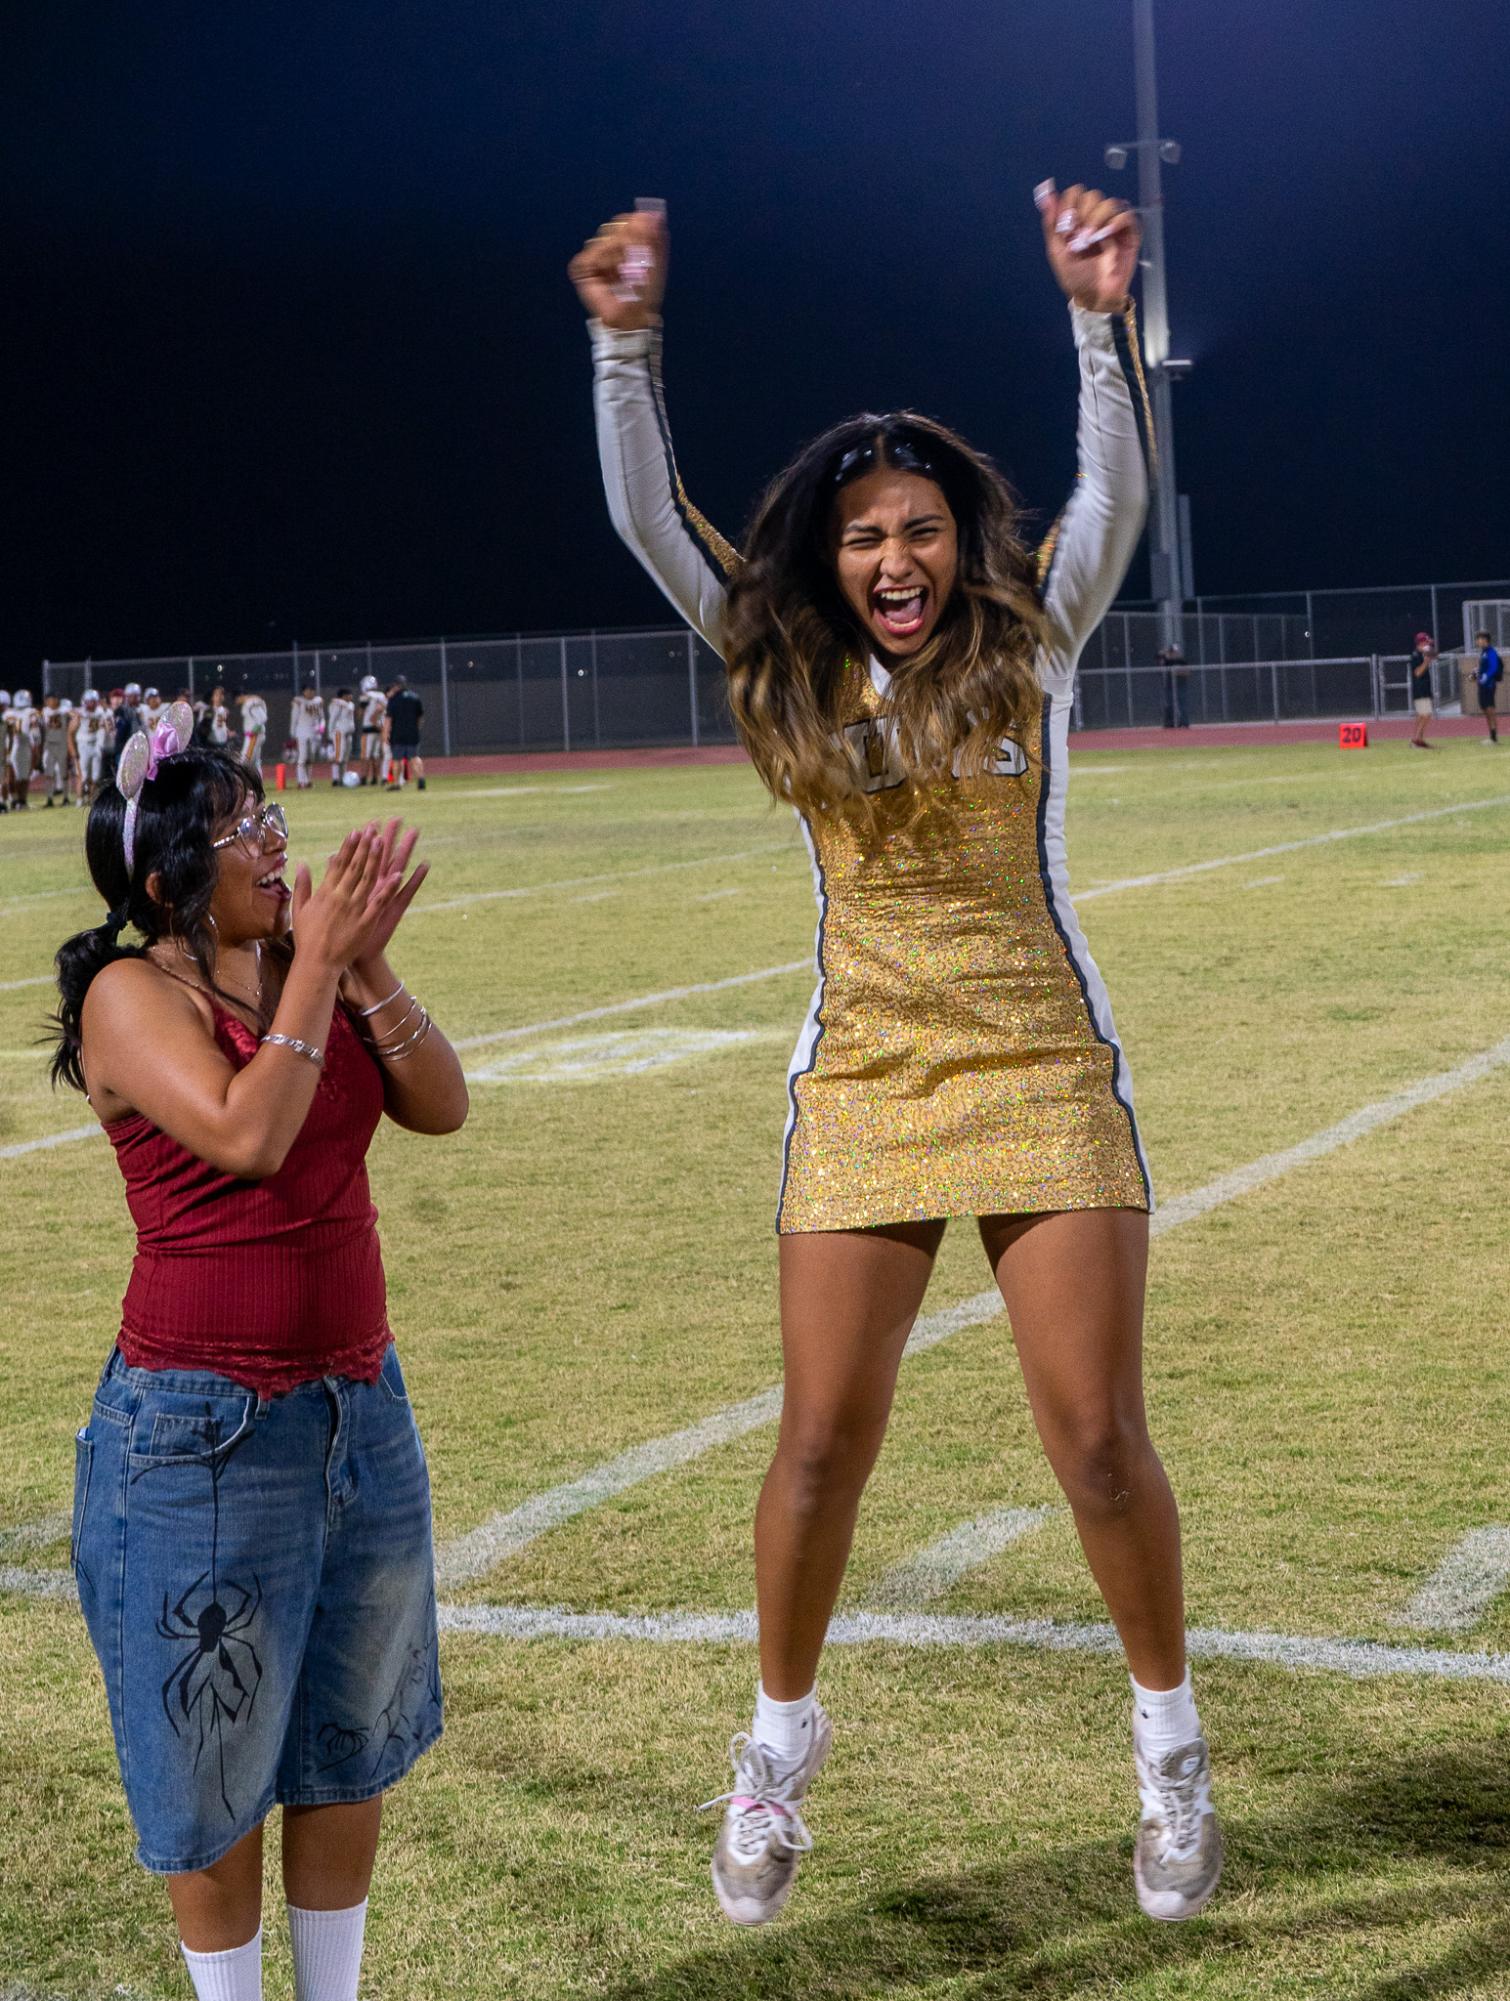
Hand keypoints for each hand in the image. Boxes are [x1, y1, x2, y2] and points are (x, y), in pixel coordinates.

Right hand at [288, 827, 401, 973]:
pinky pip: (379, 903)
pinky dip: (388, 888)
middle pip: (355, 867)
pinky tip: (399, 876)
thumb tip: (301, 865)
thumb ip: (303, 886)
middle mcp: (340, 897)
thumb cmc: (307, 938)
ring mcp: (353, 909)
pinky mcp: (365, 923)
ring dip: (376, 859)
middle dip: (364, 846)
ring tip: (384, 841)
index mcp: (325, 893)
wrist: (317, 963)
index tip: (355, 832)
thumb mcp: (299, 909)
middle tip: (373, 828)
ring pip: (367, 879)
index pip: (338, 864)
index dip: (348, 847)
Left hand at [346, 819, 428, 971]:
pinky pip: (407, 892)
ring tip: (414, 833)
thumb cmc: (342, 931)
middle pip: (384, 857)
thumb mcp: (334, 902)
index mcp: (361, 884)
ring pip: (398, 868)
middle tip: (397, 818)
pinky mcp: (394, 909)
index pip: (365, 856)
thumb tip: (330, 858)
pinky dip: (416, 879)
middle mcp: (375, 887)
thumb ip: (335, 879)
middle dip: (390, 837)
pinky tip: (425, 865)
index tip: (372, 821)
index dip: (368, 840)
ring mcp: (386, 896)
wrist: (353, 955)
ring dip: (406, 851)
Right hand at [568, 208, 666, 331]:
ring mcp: (594, 257)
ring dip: (617, 255)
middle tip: (633, 262)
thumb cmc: (644, 295)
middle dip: (627, 241)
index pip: (626, 220)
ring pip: (603, 237)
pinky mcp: (582, 268)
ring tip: (621, 274)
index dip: (635, 225)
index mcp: (626, 245)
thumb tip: (653, 212)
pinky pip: (592, 253)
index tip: (644, 239)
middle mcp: (609, 248)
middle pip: (614, 225)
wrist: (632, 317)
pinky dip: (603, 263)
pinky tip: (608, 277)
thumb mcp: (655, 263)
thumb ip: (655, 237)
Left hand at [1034, 178, 1139, 314]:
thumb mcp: (1056, 252)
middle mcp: (1095, 218)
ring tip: (1089, 240)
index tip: (1065, 224)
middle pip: (1092, 195)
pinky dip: (1114, 222)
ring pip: (1108, 203)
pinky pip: (1125, 216)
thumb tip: (1046, 194)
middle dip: (1082, 213)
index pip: (1075, 194)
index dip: (1069, 203)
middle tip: (1078, 236)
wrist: (1094, 297)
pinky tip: (1105, 236)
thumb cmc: (1076, 277)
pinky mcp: (1128, 233)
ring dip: (1096, 219)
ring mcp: (1112, 225)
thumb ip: (1051, 223)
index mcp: (1077, 220)